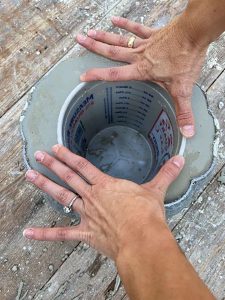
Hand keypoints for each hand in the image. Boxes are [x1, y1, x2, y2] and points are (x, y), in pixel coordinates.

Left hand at [23, 145, 183, 260]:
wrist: (143, 239)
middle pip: (68, 177)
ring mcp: (86, 214)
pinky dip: (45, 234)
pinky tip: (29, 233)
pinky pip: (61, 234)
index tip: (56, 148)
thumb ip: (166, 174)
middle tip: (37, 155)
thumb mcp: (156, 190)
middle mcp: (92, 197)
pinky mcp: (85, 233)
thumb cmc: (146, 215)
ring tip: (29, 176)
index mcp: (106, 185)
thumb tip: (179, 160)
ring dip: (45, 185)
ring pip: (61, 197)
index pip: (83, 166)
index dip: (69, 156)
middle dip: (52, 165)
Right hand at [76, 16, 207, 137]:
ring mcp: (145, 43)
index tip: (83, 76)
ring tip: (89, 33)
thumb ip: (183, 111)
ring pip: (120, 40)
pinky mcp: (153, 34)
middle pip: (112, 51)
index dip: (98, 75)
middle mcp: (139, 56)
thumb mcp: (183, 88)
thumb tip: (186, 133)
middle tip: (80, 40)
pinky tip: (114, 20)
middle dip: (94, 47)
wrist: (195, 32)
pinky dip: (125, 24)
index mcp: (142, 70)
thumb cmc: (187, 59)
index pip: (115, 75)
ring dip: (104, 36)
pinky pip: (136, 28)